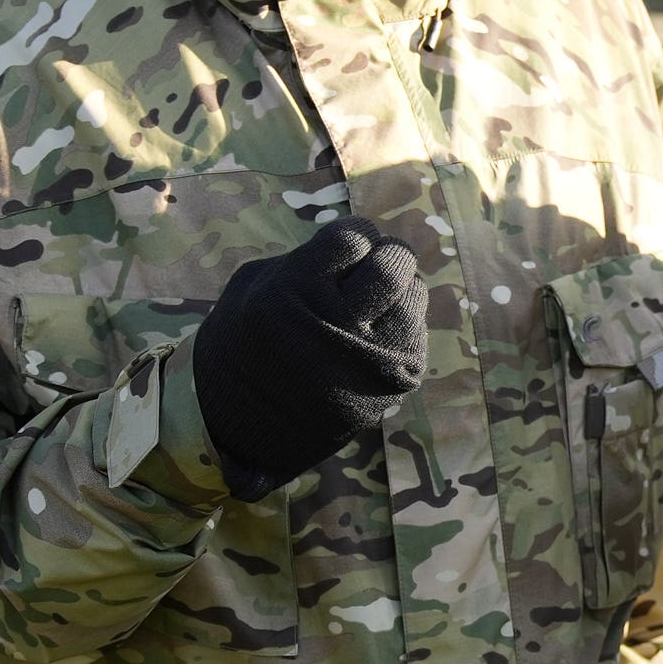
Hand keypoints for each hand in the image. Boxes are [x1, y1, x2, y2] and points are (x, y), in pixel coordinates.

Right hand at [193, 216, 425, 496]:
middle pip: (392, 268)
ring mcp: (369, 360)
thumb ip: (312, 258)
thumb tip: (370, 241)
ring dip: (398, 293)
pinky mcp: (394, 384)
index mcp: (289, 295)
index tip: (350, 248)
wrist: (245, 427)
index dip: (356, 236)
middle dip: (390, 257)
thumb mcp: (255, 288)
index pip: (352, 239)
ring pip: (413, 297)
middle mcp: (332, 328)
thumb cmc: (250, 340)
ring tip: (372, 306)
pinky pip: (416, 333)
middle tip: (380, 264)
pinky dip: (401, 326)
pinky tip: (373, 337)